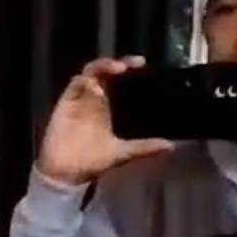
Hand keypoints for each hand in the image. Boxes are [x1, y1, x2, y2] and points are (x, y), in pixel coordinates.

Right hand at [36, 56, 174, 185]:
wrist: (68, 174)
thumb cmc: (92, 161)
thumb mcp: (123, 153)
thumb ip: (144, 148)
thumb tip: (170, 146)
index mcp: (106, 105)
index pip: (116, 79)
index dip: (127, 66)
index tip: (141, 63)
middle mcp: (92, 98)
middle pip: (103, 70)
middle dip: (115, 63)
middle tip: (132, 64)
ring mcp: (79, 99)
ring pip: (89, 73)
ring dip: (102, 67)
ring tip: (117, 69)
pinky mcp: (65, 104)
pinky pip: (74, 86)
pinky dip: (84, 83)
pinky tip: (96, 88)